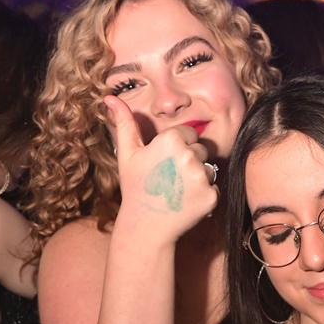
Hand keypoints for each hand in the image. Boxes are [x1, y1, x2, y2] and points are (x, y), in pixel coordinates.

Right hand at [105, 95, 218, 238]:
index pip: (188, 133)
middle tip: (170, 179)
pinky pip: (214, 188)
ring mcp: (201, 177)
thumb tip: (109, 97)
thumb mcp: (127, 153)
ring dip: (198, 178)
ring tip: (177, 190)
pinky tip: (186, 202)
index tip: (164, 164)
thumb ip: (124, 122)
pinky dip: (203, 196)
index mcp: (171, 139)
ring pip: (209, 168)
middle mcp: (189, 155)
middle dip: (189, 161)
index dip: (177, 148)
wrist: (145, 226)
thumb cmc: (135, 187)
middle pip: (201, 150)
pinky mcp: (211, 196)